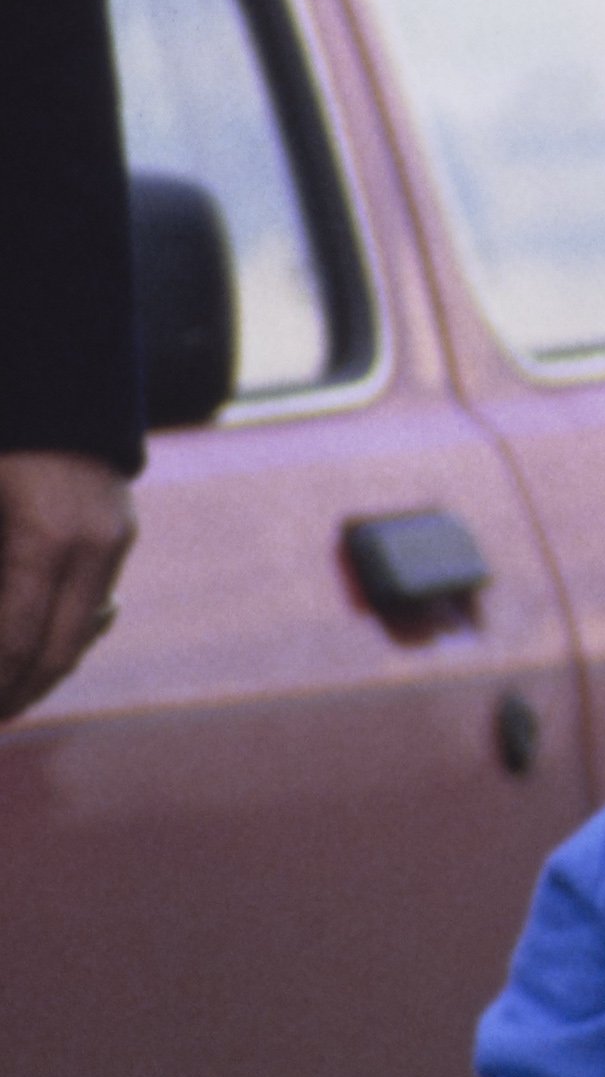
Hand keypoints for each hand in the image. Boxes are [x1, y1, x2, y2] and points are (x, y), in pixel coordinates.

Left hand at [0, 448, 135, 726]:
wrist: (54, 376)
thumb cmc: (2, 444)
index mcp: (46, 539)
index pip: (17, 640)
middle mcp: (92, 546)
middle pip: (57, 651)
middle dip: (20, 694)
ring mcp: (114, 540)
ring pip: (81, 635)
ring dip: (44, 674)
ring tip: (11, 700)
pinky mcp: (120, 533)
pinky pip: (93, 605)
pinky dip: (62, 637)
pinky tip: (36, 658)